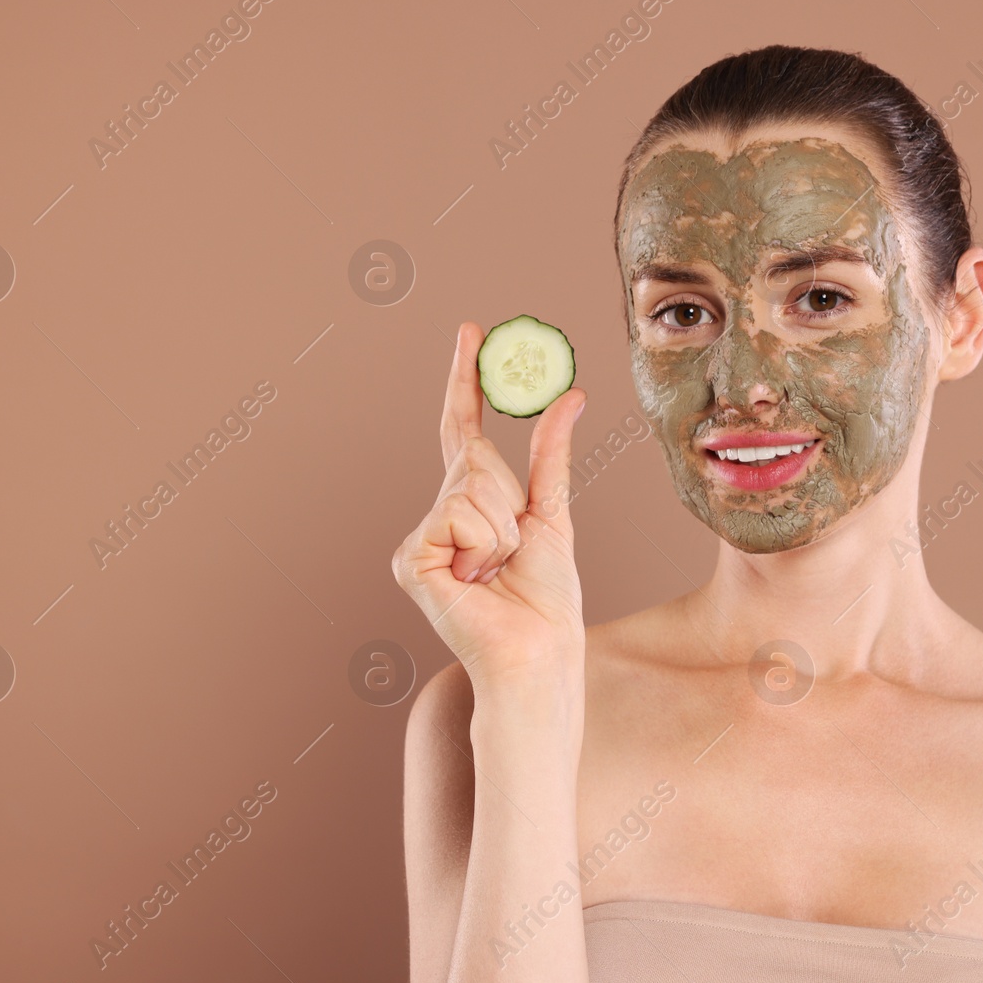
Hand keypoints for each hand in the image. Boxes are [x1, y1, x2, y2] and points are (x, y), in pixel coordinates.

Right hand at [392, 322, 587, 688]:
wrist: (538, 651)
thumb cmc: (545, 599)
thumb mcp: (554, 514)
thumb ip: (552, 454)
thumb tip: (571, 395)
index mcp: (471, 504)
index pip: (462, 428)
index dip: (465, 379)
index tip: (470, 331)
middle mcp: (438, 515)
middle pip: (474, 459)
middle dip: (509, 498)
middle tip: (513, 549)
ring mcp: (422, 538)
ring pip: (471, 488)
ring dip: (503, 529)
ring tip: (498, 571)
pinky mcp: (411, 559)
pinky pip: (458, 516)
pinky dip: (484, 546)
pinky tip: (477, 581)